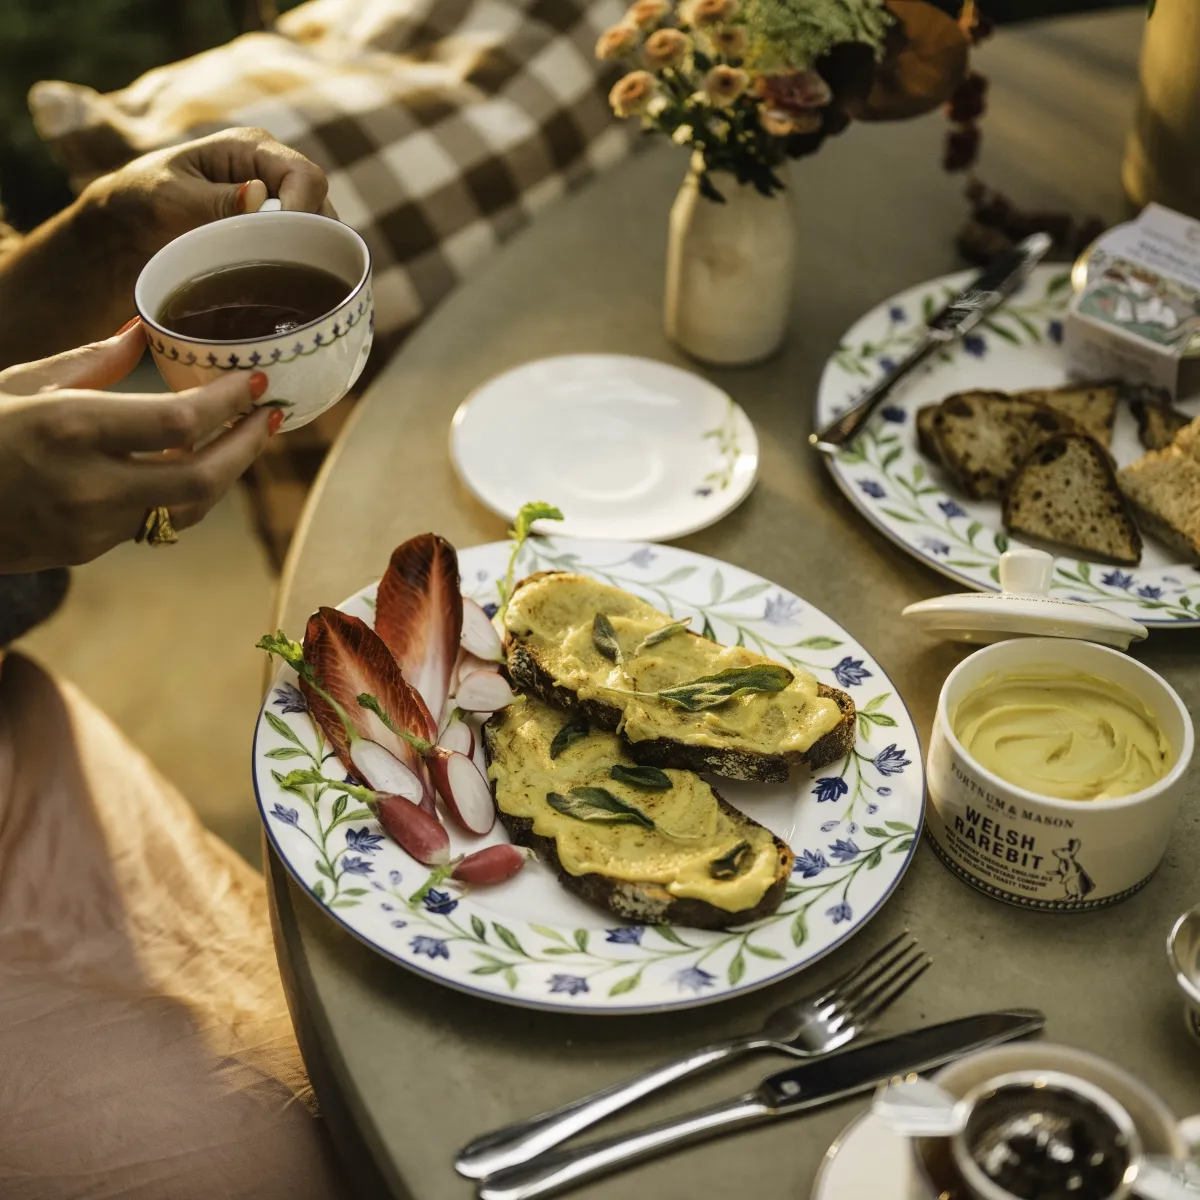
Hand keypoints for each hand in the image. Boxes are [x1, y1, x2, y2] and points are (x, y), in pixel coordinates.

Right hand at [0, 321, 279, 572]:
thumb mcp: (20, 382)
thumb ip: (91, 362)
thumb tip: (144, 329)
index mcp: (68, 429)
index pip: (181, 423)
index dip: (231, 405)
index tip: (259, 383)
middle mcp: (88, 484)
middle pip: (203, 478)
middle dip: (249, 447)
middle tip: (273, 416)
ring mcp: (91, 527)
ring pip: (189, 507)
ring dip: (227, 473)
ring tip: (249, 438)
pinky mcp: (88, 551)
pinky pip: (158, 522)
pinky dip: (188, 493)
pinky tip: (201, 464)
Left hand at [79, 126, 331, 263]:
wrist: (121, 232)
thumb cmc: (139, 203)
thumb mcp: (170, 198)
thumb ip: (214, 199)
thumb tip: (259, 196)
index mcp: (250, 149)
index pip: (306, 176)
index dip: (305, 211)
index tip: (285, 247)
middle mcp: (273, 174)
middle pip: (321, 207)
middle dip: (310, 240)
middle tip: (282, 272)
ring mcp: (277, 206)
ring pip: (319, 234)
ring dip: (306, 258)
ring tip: (280, 283)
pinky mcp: (274, 236)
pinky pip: (304, 252)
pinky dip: (299, 270)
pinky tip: (283, 290)